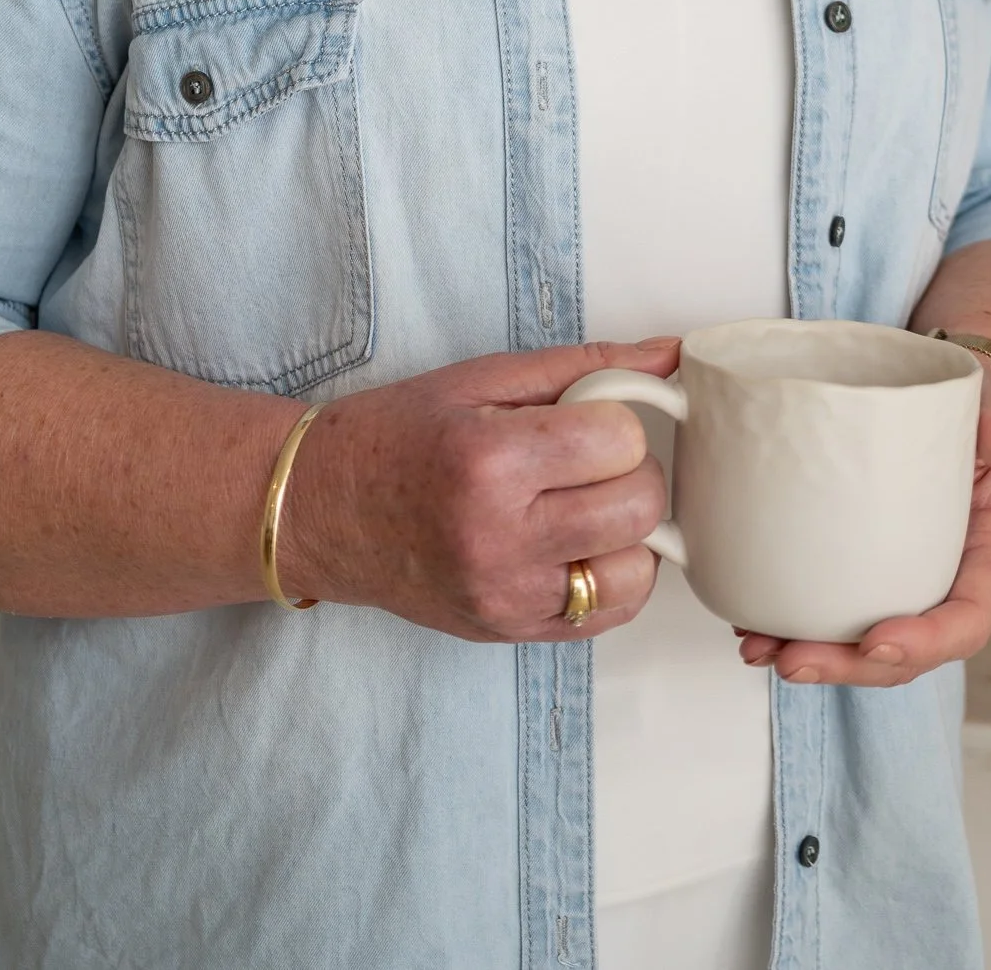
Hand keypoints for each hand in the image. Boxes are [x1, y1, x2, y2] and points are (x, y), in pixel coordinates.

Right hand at [276, 338, 675, 642]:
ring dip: (629, 532)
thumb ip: (585, 365)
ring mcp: (507, 596)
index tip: (593, 418)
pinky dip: (611, 578)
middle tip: (595, 459)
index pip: (619, 440)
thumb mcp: (481, 378)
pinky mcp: (510, 632)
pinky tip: (577, 545)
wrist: (321, 510)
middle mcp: (501, 537)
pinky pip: (607, 616)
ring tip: (586, 505)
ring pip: (637, 572)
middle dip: (632, 472)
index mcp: (491, 460)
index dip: (619, 421)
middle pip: (639, 507)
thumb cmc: (396, 435)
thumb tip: (669, 357)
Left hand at [734, 362, 990, 686]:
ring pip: (863, 647)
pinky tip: (752, 620)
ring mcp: (904, 588)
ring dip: (811, 655)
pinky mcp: (866, 575)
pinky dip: (793, 623)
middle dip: (848, 667)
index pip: (966, 620)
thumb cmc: (972, 414)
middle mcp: (947, 586)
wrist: (950, 412)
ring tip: (759, 649)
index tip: (874, 644)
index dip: (924, 643)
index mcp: (989, 559)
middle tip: (793, 660)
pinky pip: (835, 614)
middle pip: (905, 654)